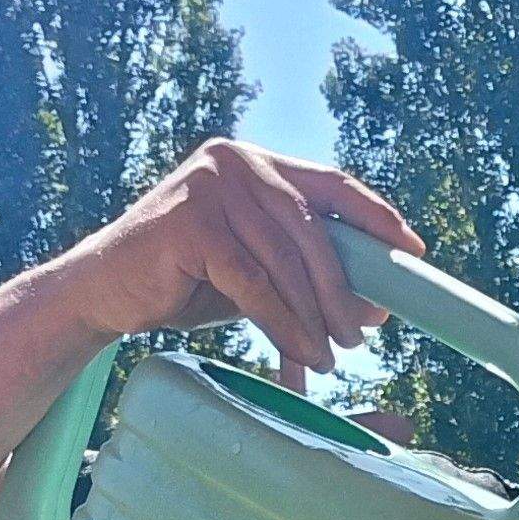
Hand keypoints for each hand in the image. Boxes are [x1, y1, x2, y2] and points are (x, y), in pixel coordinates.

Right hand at [43, 139, 422, 377]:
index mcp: (257, 164)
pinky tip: (299, 357)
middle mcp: (237, 162)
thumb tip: (377, 305)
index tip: (413, 251)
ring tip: (332, 358)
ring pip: (285, 261)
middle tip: (363, 335)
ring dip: (315, 316)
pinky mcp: (189, 221)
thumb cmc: (185, 281)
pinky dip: (282, 324)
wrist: (105, 292)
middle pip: (313, 230)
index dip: (376, 218)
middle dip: (343, 289)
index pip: (332, 185)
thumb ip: (307, 276)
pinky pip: (253, 282)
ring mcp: (210, 185)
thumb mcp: (257, 271)